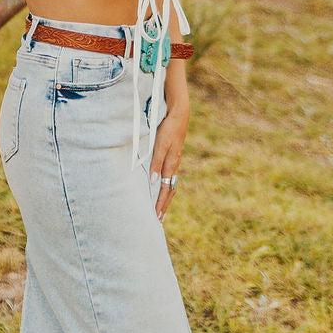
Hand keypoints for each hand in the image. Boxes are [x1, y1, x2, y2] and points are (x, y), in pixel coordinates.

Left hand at [149, 96, 189, 215]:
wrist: (179, 113)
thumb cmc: (168, 128)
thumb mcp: (161, 145)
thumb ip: (157, 162)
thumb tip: (154, 182)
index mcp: (171, 164)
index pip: (165, 190)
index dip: (161, 203)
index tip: (157, 217)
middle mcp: (174, 165)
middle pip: (169, 190)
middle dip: (164, 204)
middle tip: (158, 218)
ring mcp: (174, 160)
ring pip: (170, 183)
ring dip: (165, 196)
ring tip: (160, 207)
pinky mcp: (172, 155)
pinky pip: (169, 175)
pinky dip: (165, 185)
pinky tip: (160, 186)